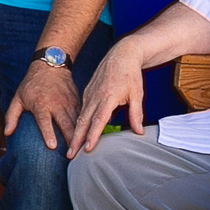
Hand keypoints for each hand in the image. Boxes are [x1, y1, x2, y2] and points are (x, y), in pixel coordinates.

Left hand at [7, 56, 80, 150]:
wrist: (51, 65)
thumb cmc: (32, 84)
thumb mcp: (18, 98)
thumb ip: (12, 116)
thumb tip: (7, 133)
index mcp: (41, 104)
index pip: (45, 121)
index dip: (48, 134)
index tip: (53, 147)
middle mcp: (56, 104)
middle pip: (65, 124)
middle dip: (70, 140)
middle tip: (72, 155)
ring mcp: (68, 102)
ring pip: (76, 121)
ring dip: (79, 135)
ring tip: (82, 150)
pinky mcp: (77, 101)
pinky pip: (82, 115)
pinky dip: (84, 126)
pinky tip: (86, 137)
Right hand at [70, 38, 147, 155]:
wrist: (122, 54)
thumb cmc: (130, 74)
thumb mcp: (137, 94)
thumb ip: (136, 114)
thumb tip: (138, 132)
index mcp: (108, 96)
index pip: (99, 120)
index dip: (93, 135)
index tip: (87, 148)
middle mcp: (95, 96)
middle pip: (83, 121)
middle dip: (76, 139)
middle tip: (71, 155)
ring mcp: (90, 93)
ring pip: (80, 117)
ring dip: (75, 133)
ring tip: (72, 148)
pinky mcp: (88, 92)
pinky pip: (81, 110)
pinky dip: (78, 123)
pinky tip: (76, 133)